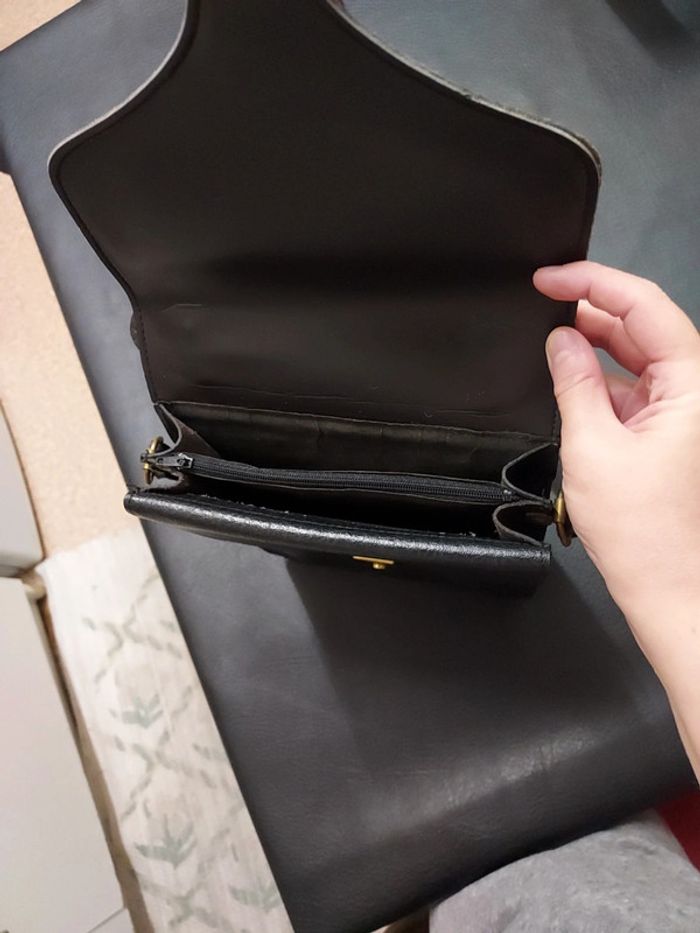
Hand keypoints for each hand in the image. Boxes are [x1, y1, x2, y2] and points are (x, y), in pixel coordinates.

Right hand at [534, 260, 699, 615]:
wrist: (669, 587)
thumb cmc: (643, 531)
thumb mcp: (593, 445)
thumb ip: (574, 382)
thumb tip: (560, 340)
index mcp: (692, 384)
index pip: (643, 306)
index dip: (592, 281)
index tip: (549, 278)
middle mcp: (695, 390)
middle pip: (643, 325)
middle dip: (591, 309)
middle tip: (542, 300)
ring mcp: (683, 410)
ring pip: (637, 355)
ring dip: (594, 344)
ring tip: (550, 340)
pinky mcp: (669, 430)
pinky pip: (633, 387)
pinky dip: (601, 379)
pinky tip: (569, 380)